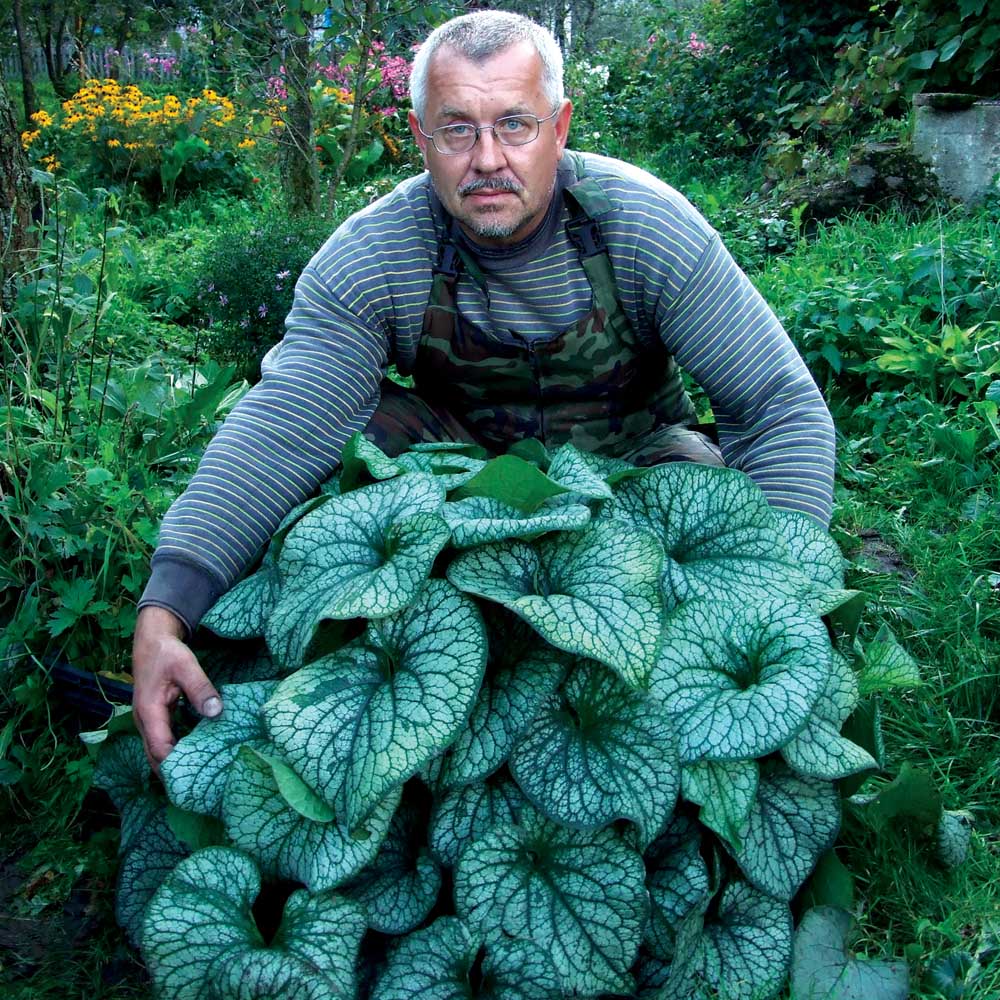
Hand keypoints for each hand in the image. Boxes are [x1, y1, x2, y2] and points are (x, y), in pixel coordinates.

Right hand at [132, 605, 222, 771]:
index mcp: (149, 712)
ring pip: (155, 752)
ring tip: (196, 781)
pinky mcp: (154, 719)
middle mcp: (144, 721)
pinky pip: (161, 742)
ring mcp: (147, 722)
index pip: (161, 748)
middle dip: (172, 774)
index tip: (197, 778)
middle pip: (155, 758)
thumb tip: (216, 712)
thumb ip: (201, 689)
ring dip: (171, 766)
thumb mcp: (187, 666)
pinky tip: (191, 758)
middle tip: (198, 790)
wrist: (152, 640)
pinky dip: (172, 753)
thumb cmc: (168, 653)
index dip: (176, 765)